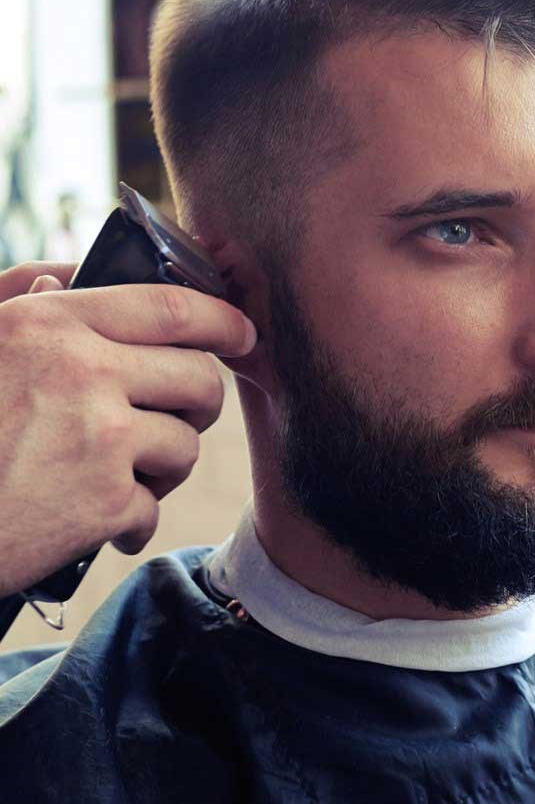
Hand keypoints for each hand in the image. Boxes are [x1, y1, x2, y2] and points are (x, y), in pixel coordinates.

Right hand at [0, 260, 256, 597]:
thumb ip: (21, 302)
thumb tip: (70, 280)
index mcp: (51, 324)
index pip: (171, 307)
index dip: (222, 320)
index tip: (243, 333)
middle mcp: (82, 372)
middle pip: (198, 379)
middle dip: (198, 403)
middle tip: (176, 417)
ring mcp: (97, 439)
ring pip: (184, 446)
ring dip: (161, 467)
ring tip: (118, 475)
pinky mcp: (100, 504)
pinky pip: (151, 508)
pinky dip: (127, 521)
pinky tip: (93, 522)